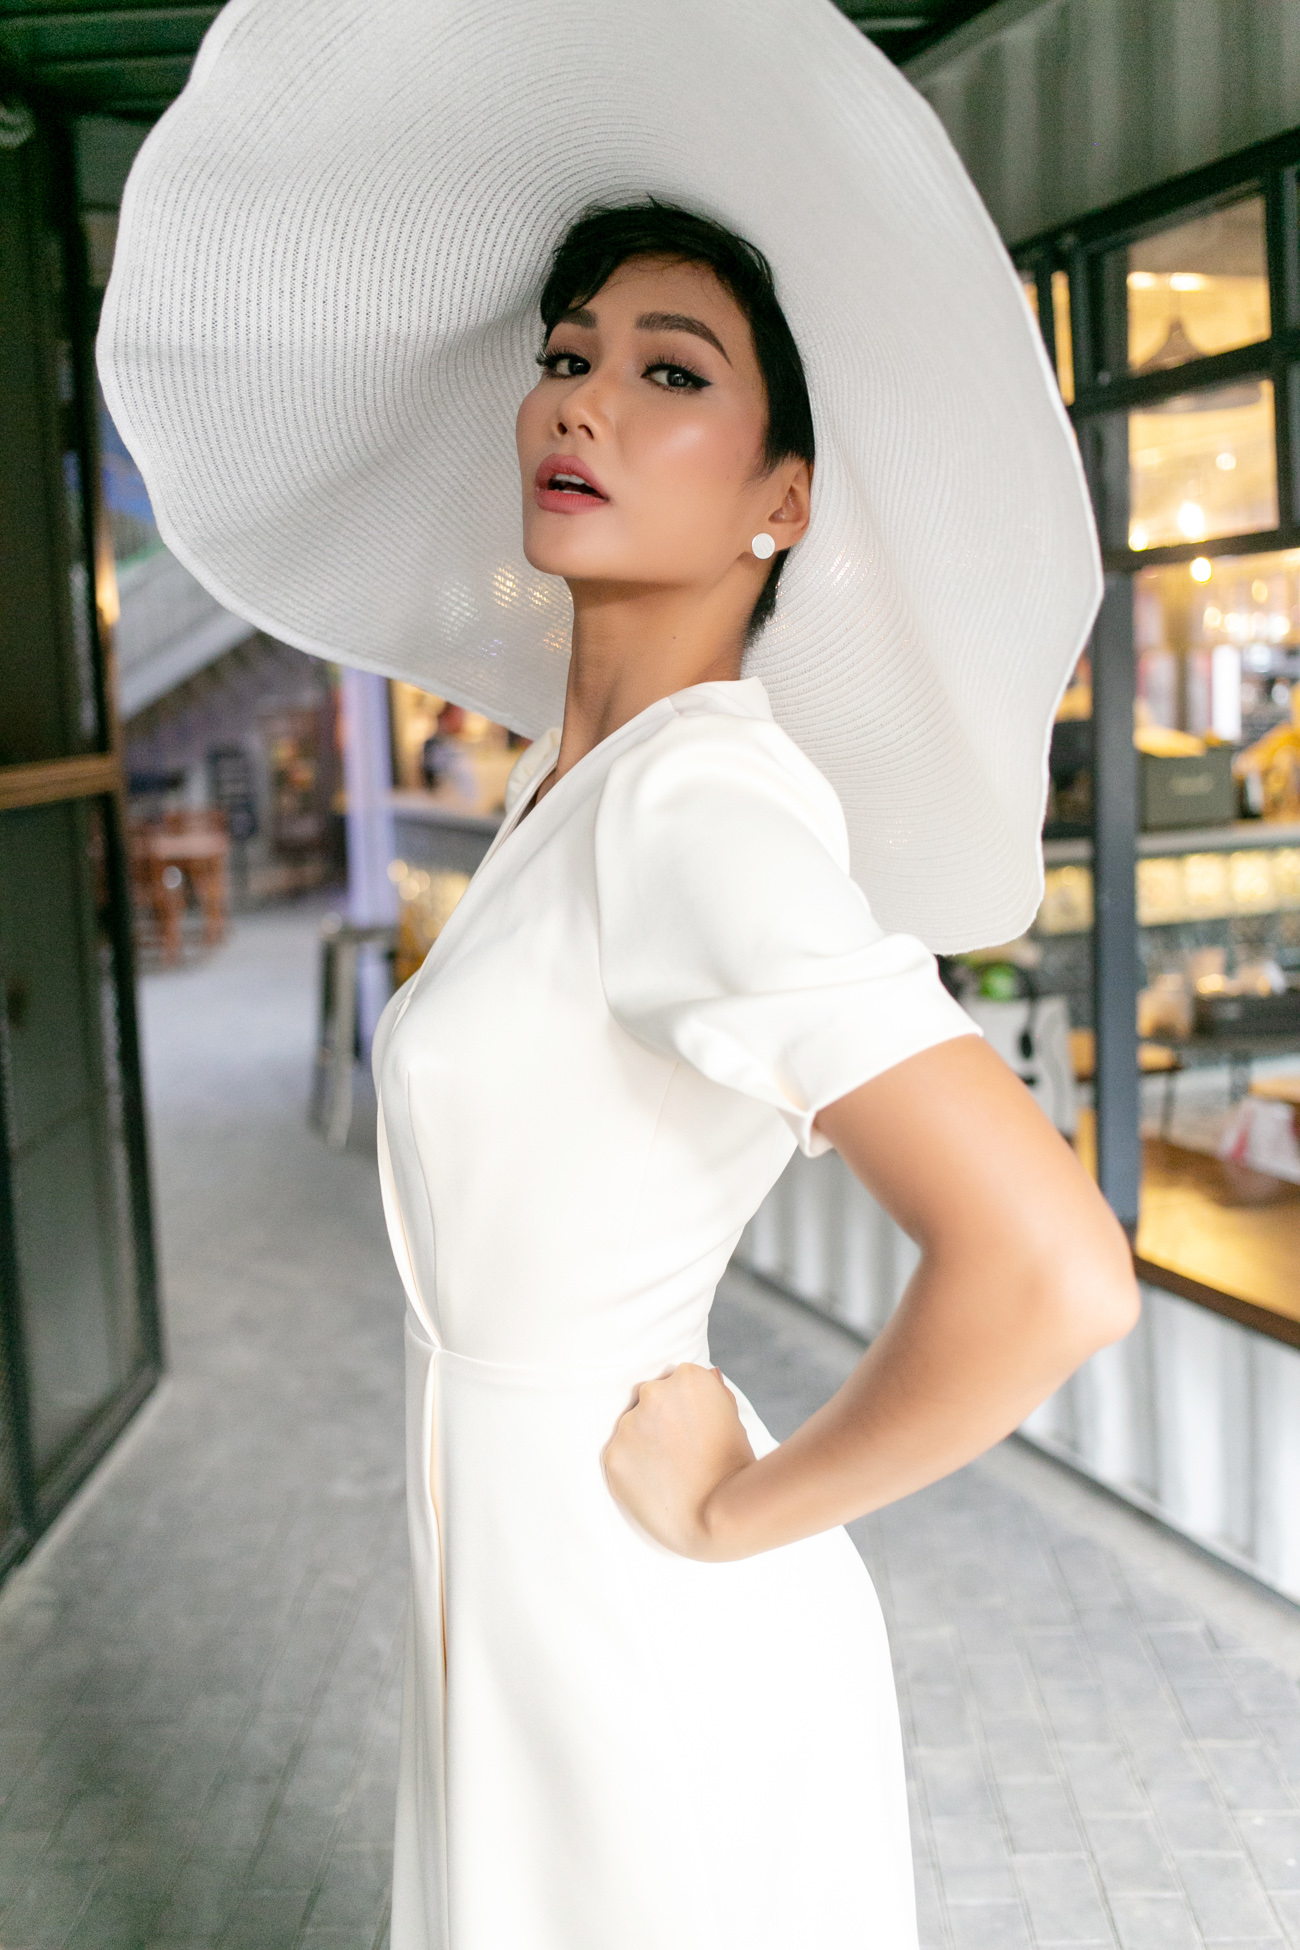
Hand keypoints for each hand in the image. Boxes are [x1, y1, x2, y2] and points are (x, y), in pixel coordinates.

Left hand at [603, 1363, 756, 1559]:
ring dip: (643, 1444)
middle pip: (650, 1400)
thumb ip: (714, 1392)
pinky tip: (654, 1485)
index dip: (685, 1408)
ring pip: (631, 1429)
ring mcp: (629, 1425)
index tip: (694, 1429)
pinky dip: (632, 1471)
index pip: (675, 1382)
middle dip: (661, 1421)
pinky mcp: (613, 1457)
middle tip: (680, 1452)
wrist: (718, 1516)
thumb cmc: (733, 1467)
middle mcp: (653, 1393)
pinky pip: (619, 1458)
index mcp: (687, 1377)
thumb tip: (709, 1373)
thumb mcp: (733, 1418)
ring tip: (668, 1472)